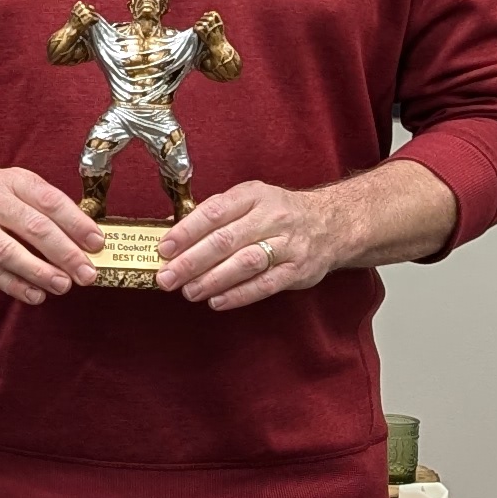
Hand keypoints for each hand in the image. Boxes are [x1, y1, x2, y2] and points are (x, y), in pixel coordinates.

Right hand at [0, 145, 100, 302]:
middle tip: (87, 272)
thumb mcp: (15, 183)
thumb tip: (82, 236)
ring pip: (10, 252)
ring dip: (40, 272)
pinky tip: (36, 294)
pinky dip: (15, 286)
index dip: (77, 223)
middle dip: (65, 253)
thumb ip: (45, 205)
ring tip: (63, 285)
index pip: (51, 202)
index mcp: (14, 182)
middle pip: (34, 228)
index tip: (97, 242)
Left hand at [154, 180, 345, 310]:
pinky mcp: (297, 270)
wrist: (331, 223)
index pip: (214, 212)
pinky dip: (238, 294)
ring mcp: (287, 244)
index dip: (187, 231)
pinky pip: (265, 284)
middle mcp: (271, 218)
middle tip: (168, 277)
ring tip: (188, 291)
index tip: (165, 248)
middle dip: (191, 261)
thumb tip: (173, 234)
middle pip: (225, 240)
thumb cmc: (279, 213)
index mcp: (254, 196)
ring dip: (212, 280)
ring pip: (244, 263)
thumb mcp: (251, 200)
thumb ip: (217, 215)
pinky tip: (216, 301)